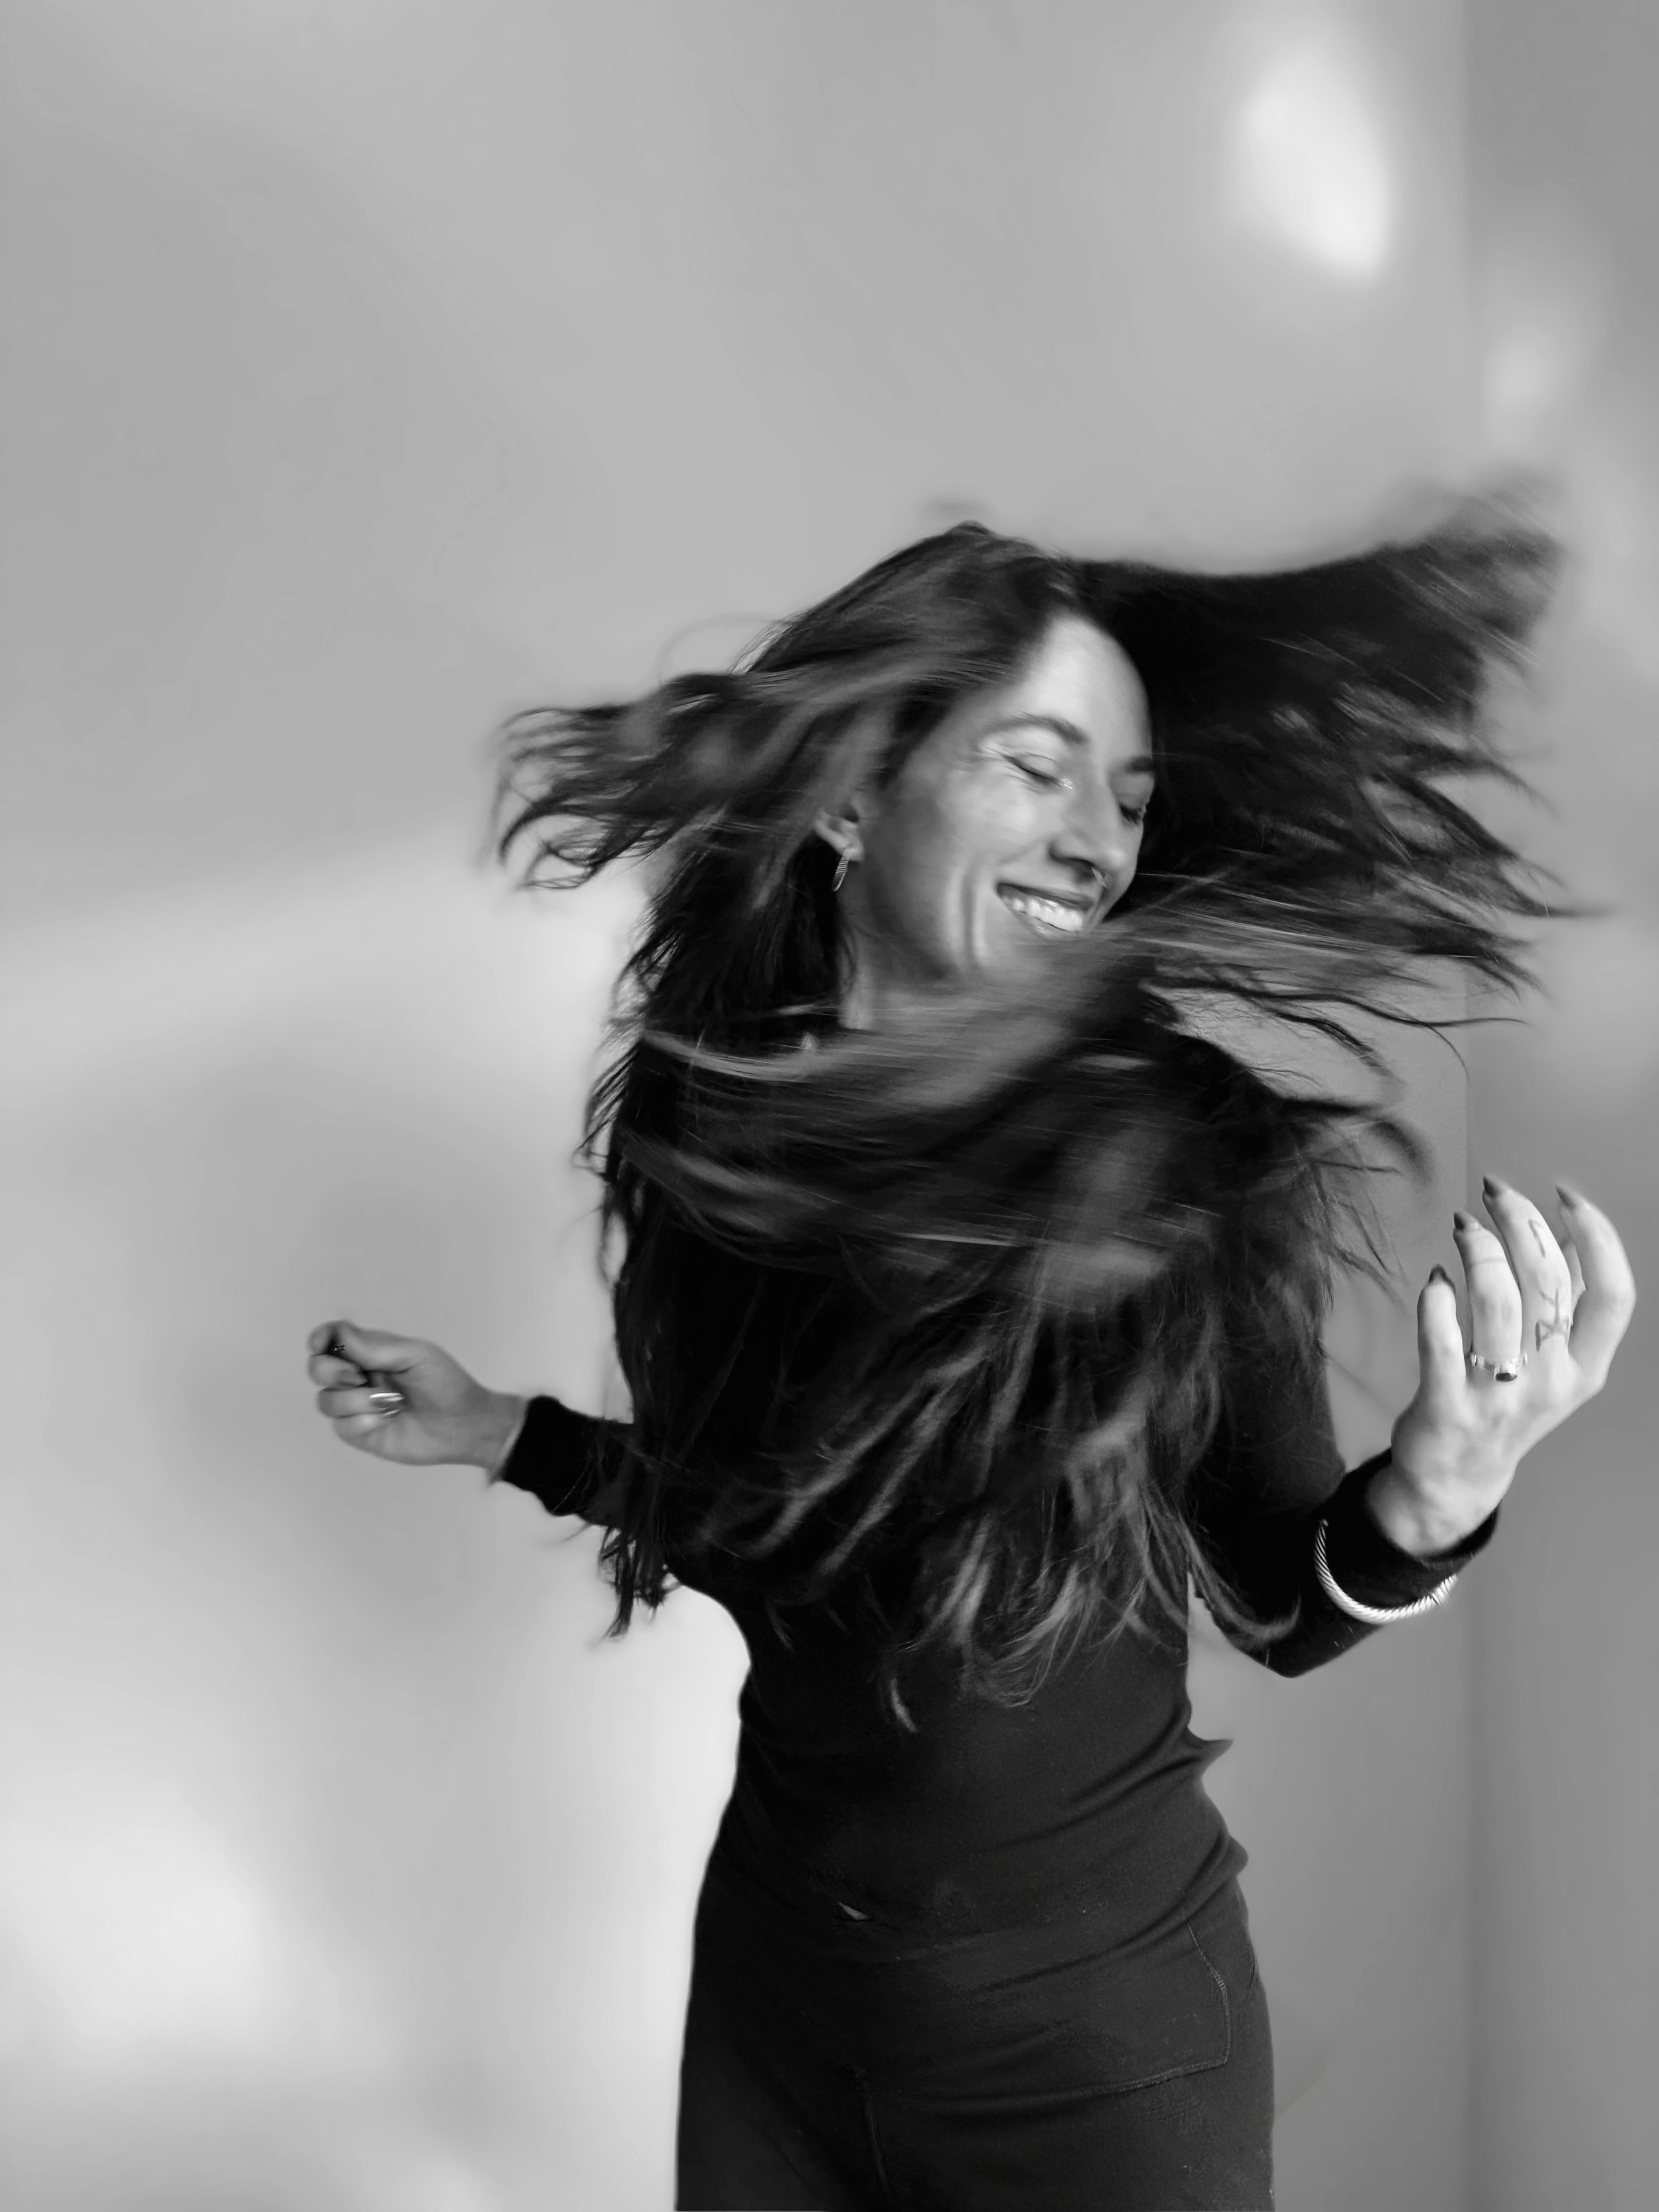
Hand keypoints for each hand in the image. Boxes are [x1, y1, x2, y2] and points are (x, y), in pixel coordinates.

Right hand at [305, 1319, 526, 1470]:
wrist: (463, 1424)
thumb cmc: (445, 1383)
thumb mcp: (416, 1355)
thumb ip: (375, 1346)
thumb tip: (339, 1334)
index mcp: (371, 1351)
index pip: (332, 1338)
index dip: (319, 1338)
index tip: (318, 1343)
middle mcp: (359, 1377)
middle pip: (318, 1368)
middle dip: (331, 1371)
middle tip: (359, 1376)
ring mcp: (357, 1406)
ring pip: (326, 1400)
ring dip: (356, 1401)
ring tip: (390, 1404)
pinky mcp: (360, 1433)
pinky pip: (340, 1427)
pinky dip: (362, 1423)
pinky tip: (386, 1421)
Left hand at [1375, 1181, 1635, 1554]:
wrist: (1460, 1475)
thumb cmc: (1510, 1401)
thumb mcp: (1558, 1362)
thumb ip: (1569, 1302)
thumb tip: (1572, 1234)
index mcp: (1586, 1367)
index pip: (1615, 1295)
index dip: (1598, 1236)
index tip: (1566, 1196)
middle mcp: (1550, 1382)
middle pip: (1547, 1282)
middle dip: (1520, 1221)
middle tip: (1496, 1194)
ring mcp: (1498, 1396)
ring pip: (1495, 1300)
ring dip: (1477, 1249)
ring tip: (1464, 1228)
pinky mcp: (1446, 1403)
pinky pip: (1440, 1337)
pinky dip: (1436, 1298)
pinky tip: (1436, 1280)